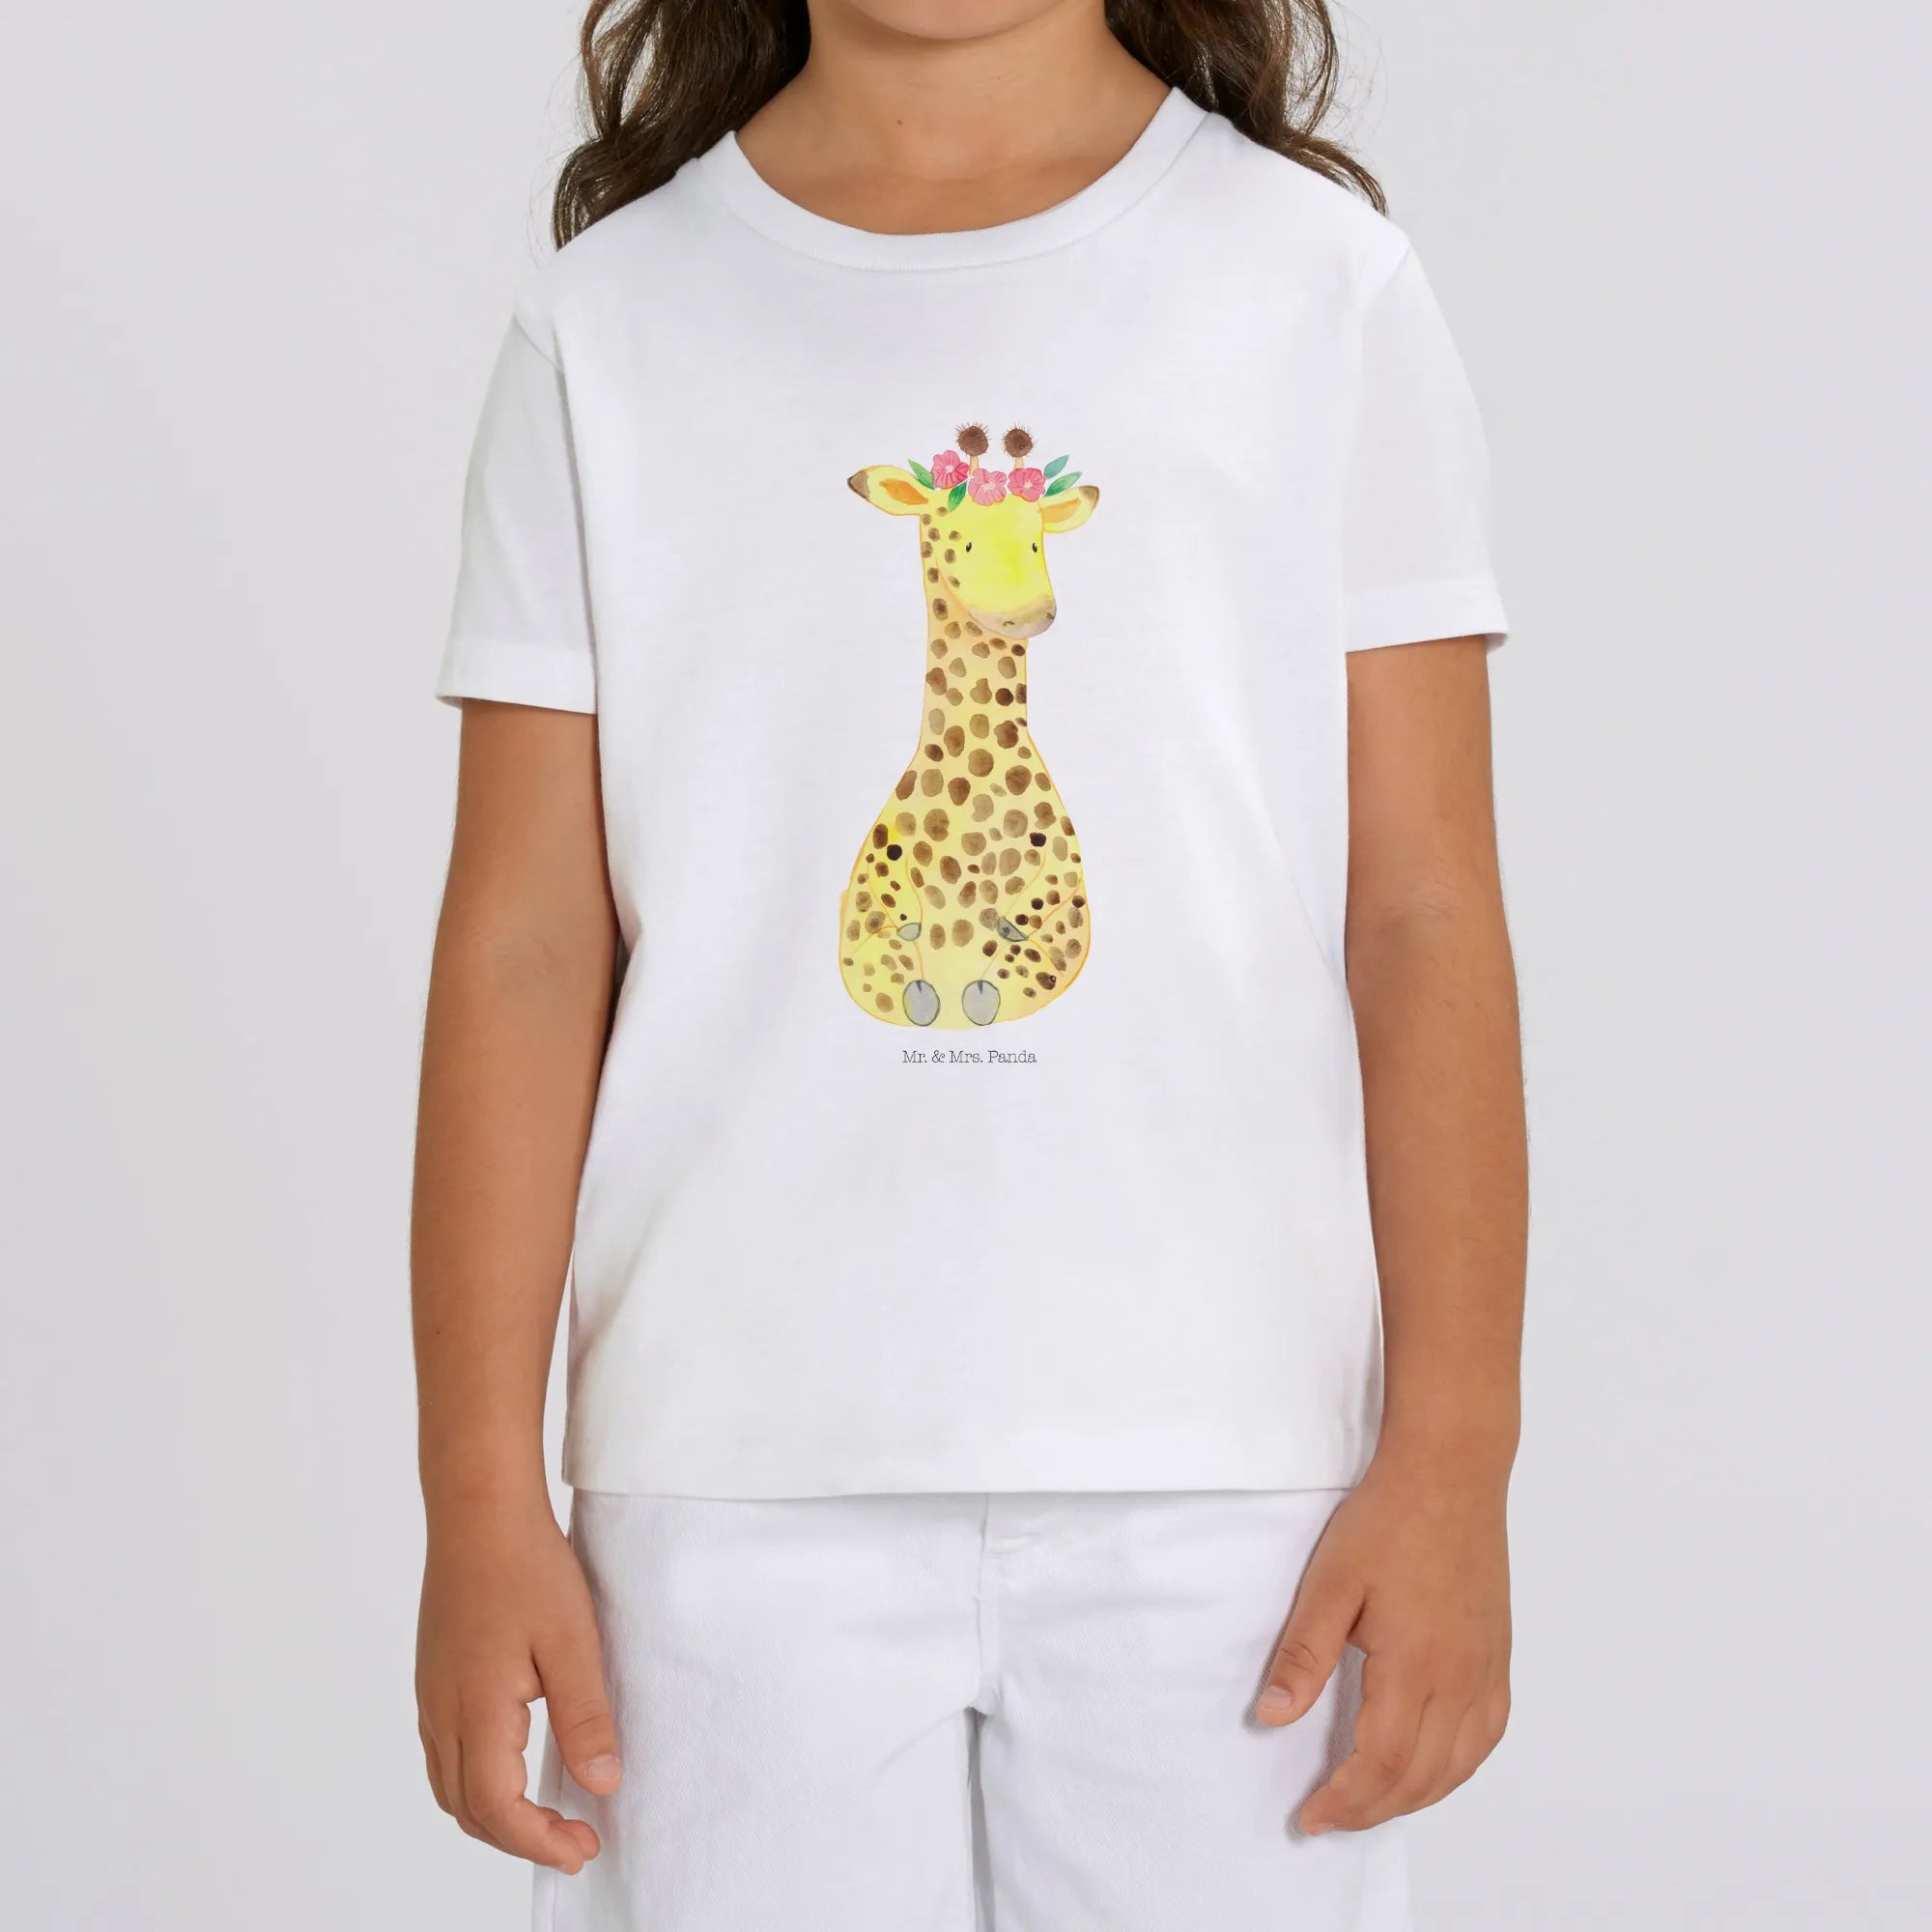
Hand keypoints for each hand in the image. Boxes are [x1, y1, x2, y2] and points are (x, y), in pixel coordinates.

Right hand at [415, 1494, 621, 1870]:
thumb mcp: (572, 1642)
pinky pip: (444, 1753)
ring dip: (494, 1814)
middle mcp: (442, 1713)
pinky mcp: (434, 1676)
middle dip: (520, 1838)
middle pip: (468, 1810)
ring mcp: (431, 1695)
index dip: (541, 1840)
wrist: (478, 1509)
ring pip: (449, 1786)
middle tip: (576, 1839)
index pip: (498, 1809)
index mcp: (475, 1711)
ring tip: (547, 1814)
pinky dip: (476, 1781)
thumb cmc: (526, 1566)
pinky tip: (512, 1765)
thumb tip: (601, 1784)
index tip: (586, 1847)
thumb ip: (584, 1718)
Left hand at [1255, 1453, 1511, 1832]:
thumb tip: (1272, 1715)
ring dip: (1415, 1796)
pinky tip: (1432, 1765)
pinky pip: (1487, 1734)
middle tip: (1330, 1816)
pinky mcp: (1499, 1654)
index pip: (1382, 1765)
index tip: (1310, 1816)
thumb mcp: (1330, 1583)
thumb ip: (1303, 1655)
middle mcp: (1461, 1679)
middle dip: (1372, 1809)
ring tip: (1370, 1802)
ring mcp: (1487, 1669)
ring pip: (1460, 1765)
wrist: (1451, 1472)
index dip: (1345, 1802)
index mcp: (1416, 1666)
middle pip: (1421, 1778)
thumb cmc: (1388, 1519)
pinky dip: (1457, 1766)